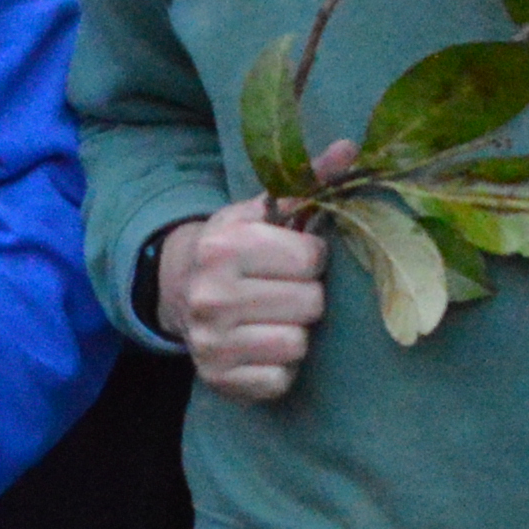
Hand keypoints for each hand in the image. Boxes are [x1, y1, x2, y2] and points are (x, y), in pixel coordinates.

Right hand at [161, 155, 344, 403]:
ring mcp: (211, 341)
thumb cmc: (236, 248)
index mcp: (225, 245)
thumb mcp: (262, 211)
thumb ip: (308, 181)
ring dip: (295, 333)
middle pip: (310, 303)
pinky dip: (280, 368)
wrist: (177, 290)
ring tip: (274, 318)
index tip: (292, 258)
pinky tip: (262, 347)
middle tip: (283, 291)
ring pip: (298, 344)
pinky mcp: (217, 378)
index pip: (311, 258)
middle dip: (306, 297)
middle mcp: (212, 294)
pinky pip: (280, 380)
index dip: (310, 258)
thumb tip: (351, 148)